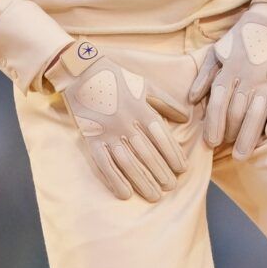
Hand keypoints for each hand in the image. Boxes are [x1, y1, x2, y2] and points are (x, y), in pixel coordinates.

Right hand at [50, 40, 191, 200]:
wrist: (81, 71)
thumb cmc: (117, 78)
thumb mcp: (146, 85)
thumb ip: (166, 102)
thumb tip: (185, 118)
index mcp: (141, 109)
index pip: (162, 137)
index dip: (173, 155)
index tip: (182, 169)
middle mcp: (126, 122)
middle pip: (148, 153)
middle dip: (162, 172)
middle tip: (171, 187)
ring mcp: (107, 132)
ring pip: (128, 162)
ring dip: (142, 181)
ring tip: (154, 196)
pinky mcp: (90, 139)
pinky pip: (103, 164)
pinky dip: (114, 180)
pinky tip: (125, 194)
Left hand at [187, 0, 266, 158]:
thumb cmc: (242, 37)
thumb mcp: (217, 51)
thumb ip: (204, 76)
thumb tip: (192, 99)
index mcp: (228, 69)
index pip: (218, 101)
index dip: (213, 124)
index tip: (211, 142)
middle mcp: (247, 76)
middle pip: (236, 112)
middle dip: (230, 134)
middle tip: (227, 151)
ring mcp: (266, 78)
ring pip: (257, 112)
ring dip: (249, 136)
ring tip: (243, 154)